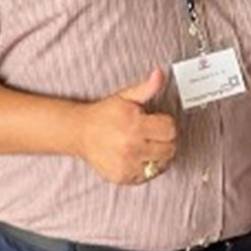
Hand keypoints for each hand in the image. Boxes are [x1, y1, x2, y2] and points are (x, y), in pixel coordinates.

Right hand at [74, 69, 176, 184]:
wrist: (80, 132)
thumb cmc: (104, 114)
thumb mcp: (126, 97)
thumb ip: (146, 88)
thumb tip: (159, 74)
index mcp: (135, 124)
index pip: (170, 129)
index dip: (166, 124)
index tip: (157, 122)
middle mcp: (131, 145)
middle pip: (169, 148)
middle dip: (164, 140)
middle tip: (152, 135)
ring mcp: (127, 163)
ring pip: (161, 164)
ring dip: (158, 155)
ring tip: (146, 146)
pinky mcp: (123, 176)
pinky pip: (148, 175)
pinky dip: (146, 168)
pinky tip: (138, 157)